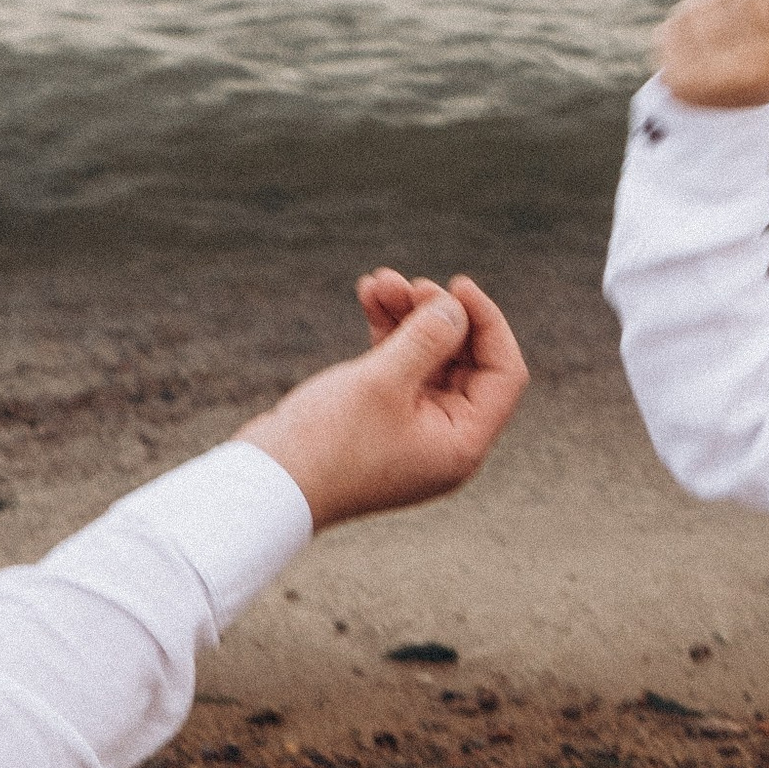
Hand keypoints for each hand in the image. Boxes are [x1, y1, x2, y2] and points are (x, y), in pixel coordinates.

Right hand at [239, 275, 527, 529]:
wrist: (265, 486)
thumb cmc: (326, 445)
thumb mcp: (382, 382)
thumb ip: (428, 339)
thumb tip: (456, 309)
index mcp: (462, 444)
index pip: (503, 374)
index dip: (488, 323)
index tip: (457, 286)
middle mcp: (445, 440)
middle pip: (466, 362)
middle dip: (438, 315)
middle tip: (406, 282)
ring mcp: (413, 431)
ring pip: (428, 359)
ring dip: (408, 316)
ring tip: (378, 281)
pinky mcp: (381, 421)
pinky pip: (399, 369)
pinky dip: (387, 334)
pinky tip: (368, 297)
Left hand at [654, 0, 768, 107]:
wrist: (723, 124)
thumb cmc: (757, 72)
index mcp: (767, 63)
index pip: (753, 2)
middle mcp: (735, 74)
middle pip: (718, 1)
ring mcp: (701, 79)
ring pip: (691, 10)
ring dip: (698, 5)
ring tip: (709, 17)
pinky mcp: (674, 79)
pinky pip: (669, 29)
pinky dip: (679, 25)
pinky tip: (691, 37)